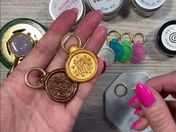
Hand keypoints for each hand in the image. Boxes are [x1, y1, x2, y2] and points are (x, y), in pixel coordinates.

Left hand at [0, 9, 106, 131]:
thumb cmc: (0, 127)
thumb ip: (8, 78)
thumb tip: (22, 57)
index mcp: (24, 79)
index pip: (45, 48)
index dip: (59, 30)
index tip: (71, 15)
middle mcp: (43, 86)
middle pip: (65, 55)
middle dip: (81, 35)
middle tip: (94, 19)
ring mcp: (57, 100)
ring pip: (77, 72)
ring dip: (90, 53)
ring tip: (102, 35)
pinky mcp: (67, 116)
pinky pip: (81, 95)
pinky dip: (91, 80)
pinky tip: (99, 64)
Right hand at [128, 70, 175, 131]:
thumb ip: (158, 116)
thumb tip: (144, 92)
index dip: (161, 81)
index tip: (142, 90)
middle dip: (154, 91)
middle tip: (137, 99)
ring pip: (172, 95)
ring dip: (151, 102)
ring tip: (137, 113)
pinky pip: (170, 107)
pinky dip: (154, 111)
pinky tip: (143, 121)